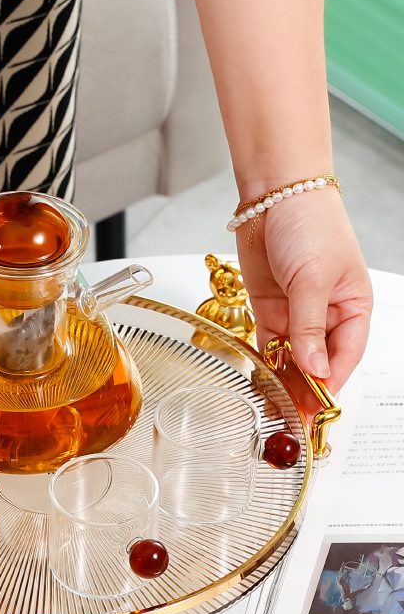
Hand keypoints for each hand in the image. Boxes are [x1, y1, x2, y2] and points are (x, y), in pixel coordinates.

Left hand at [236, 187, 372, 394]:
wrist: (273, 196)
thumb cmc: (310, 225)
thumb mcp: (314, 280)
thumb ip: (310, 328)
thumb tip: (315, 368)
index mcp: (353, 306)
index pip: (345, 354)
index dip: (331, 381)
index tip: (318, 405)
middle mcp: (326, 313)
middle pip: (318, 361)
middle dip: (307, 388)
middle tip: (294, 417)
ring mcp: (296, 312)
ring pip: (292, 357)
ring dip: (285, 381)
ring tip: (276, 407)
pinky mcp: (269, 309)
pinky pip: (268, 344)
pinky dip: (265, 362)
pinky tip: (261, 381)